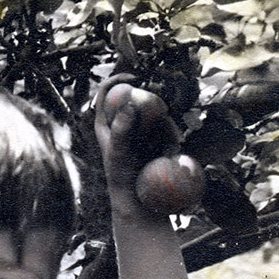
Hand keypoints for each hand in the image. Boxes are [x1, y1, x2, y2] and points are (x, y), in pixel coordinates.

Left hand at [93, 75, 180, 191]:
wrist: (139, 201)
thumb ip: (122, 129)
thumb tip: (130, 105)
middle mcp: (122, 124)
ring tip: (166, 147)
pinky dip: (171, 139)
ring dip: (164, 127)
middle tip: (160, 112)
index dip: (118, 80)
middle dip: (151, 104)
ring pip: (155, 115)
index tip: (135, 77)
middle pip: (136, 98)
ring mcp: (140, 131)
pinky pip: (167, 130)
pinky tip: (172, 151)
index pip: (107, 92)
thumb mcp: (119, 153)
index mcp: (105, 123)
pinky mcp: (155, 140)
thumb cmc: (123, 179)